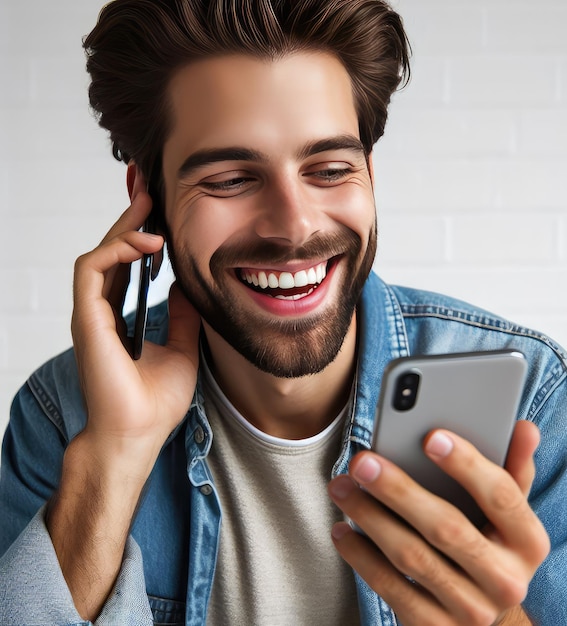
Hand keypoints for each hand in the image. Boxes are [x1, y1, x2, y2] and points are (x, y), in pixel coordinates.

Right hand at [71, 168, 200, 473]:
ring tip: (151, 206)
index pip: (129, 263)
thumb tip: (189, 284)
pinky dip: (116, 249)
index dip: (142, 234)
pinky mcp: (86, 318)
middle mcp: (104, 310)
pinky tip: (146, 242)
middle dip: (132, 218)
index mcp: (123, 315)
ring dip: (125, 226)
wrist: (138, 434)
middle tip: (150, 189)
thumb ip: (183, 313)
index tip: (162, 211)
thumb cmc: (156, 400)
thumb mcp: (184, 346)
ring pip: (100, 253)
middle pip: (114, 251)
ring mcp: (92, 313)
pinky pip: (92, 269)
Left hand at [328, 421, 549, 625]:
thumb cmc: (490, 544)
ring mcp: (471, 610)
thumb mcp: (507, 512)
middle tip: (362, 462)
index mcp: (529, 542)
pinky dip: (362, 558)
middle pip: (448, 528)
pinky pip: (392, 589)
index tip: (430, 436)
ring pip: (412, 557)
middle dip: (399, 490)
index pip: (502, 496)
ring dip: (370, 517)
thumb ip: (512, 469)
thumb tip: (523, 426)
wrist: (483, 617)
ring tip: (341, 487)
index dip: (467, 464)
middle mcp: (507, 580)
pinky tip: (342, 530)